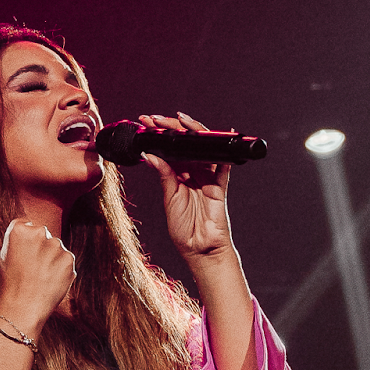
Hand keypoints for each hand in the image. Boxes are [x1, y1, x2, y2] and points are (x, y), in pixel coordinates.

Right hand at [0, 218, 74, 330]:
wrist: (24, 306)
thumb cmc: (10, 283)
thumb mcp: (2, 256)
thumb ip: (16, 241)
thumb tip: (26, 237)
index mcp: (20, 230)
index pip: (26, 225)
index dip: (24, 241)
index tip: (23, 253)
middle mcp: (40, 232)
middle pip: (43, 235)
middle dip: (40, 247)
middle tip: (32, 267)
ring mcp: (57, 246)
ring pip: (56, 248)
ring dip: (51, 258)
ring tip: (41, 277)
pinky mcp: (69, 259)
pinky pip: (65, 261)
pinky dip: (60, 269)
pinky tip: (50, 281)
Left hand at [140, 112, 234, 262]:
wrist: (200, 250)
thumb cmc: (184, 229)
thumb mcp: (170, 199)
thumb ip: (164, 175)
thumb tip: (151, 155)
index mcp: (179, 176)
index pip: (170, 149)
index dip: (160, 135)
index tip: (146, 123)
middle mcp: (194, 173)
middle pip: (186, 144)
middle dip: (172, 128)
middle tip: (155, 119)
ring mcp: (208, 177)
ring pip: (203, 148)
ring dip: (192, 132)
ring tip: (179, 121)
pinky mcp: (220, 185)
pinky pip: (223, 164)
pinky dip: (223, 151)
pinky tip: (221, 133)